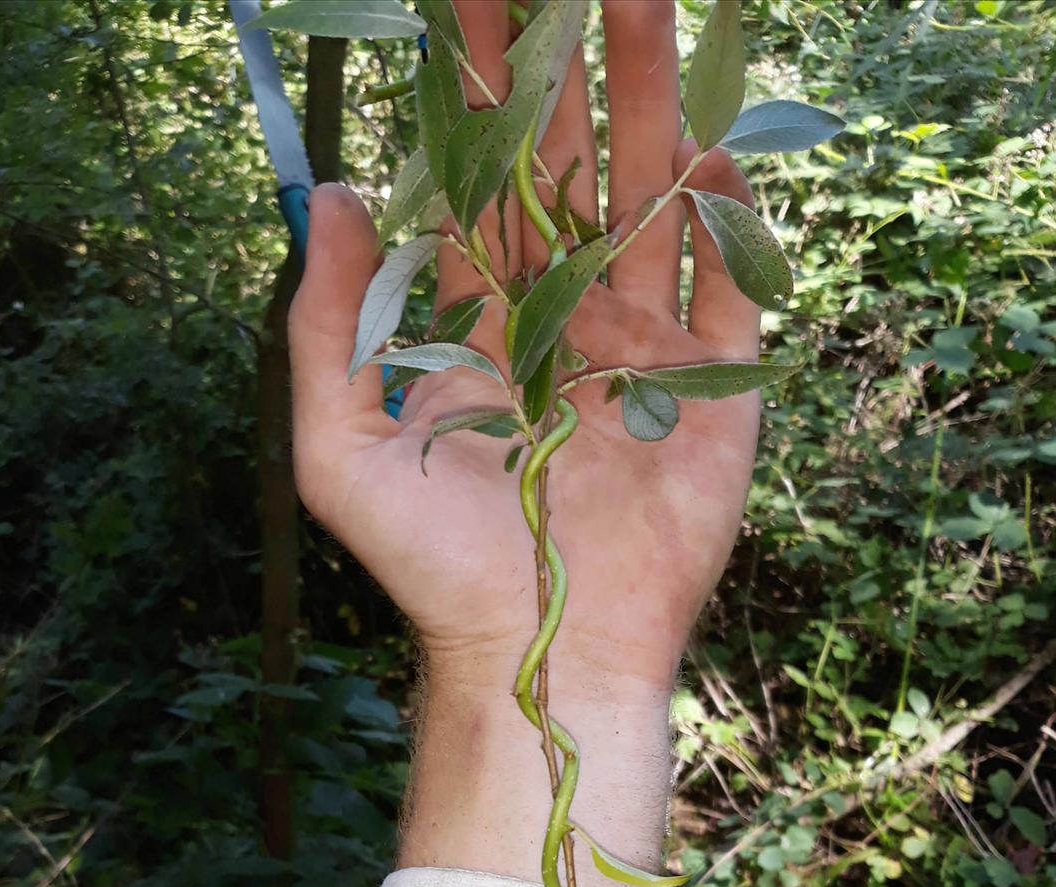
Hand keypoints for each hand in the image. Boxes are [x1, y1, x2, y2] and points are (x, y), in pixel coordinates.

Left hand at [289, 0, 760, 705]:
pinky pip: (726, 289)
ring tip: (650, 2)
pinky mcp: (711, 391)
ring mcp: (642, 347)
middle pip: (570, 166)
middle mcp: (563, 316)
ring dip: (653, 104)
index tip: (465, 1)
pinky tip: (713, 153)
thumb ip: (329, 322)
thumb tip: (332, 190)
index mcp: (481, 319)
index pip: (479, 178)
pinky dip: (723, 224)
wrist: (540, 652)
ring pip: (651, 201)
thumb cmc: (433, 564)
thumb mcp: (341, 446)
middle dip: (569, 64)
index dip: (474, 92)